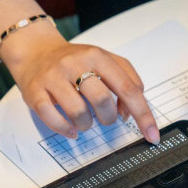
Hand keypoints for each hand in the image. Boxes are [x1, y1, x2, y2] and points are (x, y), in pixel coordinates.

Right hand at [0, 26, 160, 143]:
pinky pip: (52, 118)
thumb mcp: (104, 61)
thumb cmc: (75, 62)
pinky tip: (71, 130)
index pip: (128, 88)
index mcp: (98, 56)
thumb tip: (130, 112)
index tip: (152, 135)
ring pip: (78, 112)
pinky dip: (66, 130)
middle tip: (104, 118)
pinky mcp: (36, 92)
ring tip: (85, 121)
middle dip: (108, 118)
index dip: (143, 115)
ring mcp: (54, 78)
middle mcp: (76, 64)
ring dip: (86, 125)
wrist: (36, 52)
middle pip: (103, 100)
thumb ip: (126, 80)